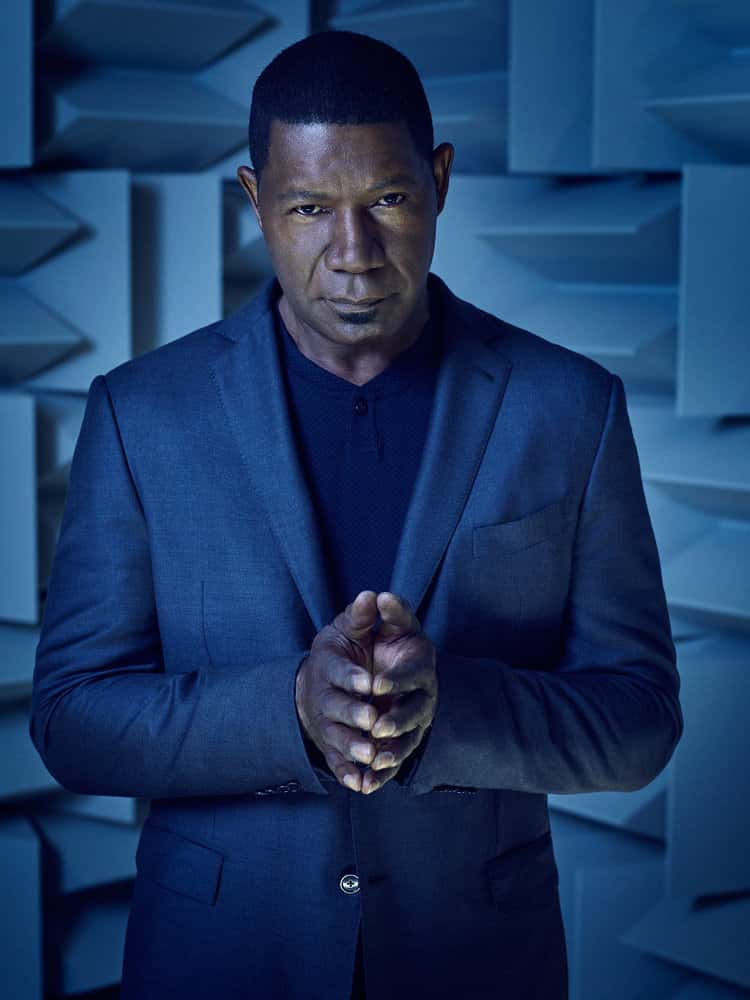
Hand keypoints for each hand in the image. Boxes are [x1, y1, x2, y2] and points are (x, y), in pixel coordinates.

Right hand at [295, 591, 380, 791]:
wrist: (318, 683)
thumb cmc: (340, 652)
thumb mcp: (349, 629)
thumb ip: (364, 616)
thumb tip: (373, 595)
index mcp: (328, 666)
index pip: (338, 672)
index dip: (353, 677)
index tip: (370, 683)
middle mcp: (325, 698)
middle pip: (337, 709)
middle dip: (355, 715)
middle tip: (374, 720)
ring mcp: (329, 725)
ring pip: (339, 739)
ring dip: (353, 748)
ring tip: (372, 755)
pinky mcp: (334, 747)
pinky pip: (340, 764)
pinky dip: (350, 776)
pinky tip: (363, 785)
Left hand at [359, 591, 437, 794]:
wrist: (374, 668)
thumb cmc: (380, 640)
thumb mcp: (379, 623)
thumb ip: (381, 612)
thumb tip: (376, 594)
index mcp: (420, 665)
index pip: (413, 675)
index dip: (395, 680)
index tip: (374, 684)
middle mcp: (421, 697)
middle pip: (414, 713)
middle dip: (396, 720)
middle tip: (375, 725)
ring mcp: (412, 723)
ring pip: (406, 743)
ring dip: (390, 753)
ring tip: (372, 761)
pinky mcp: (398, 743)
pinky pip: (391, 763)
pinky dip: (378, 776)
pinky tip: (363, 786)